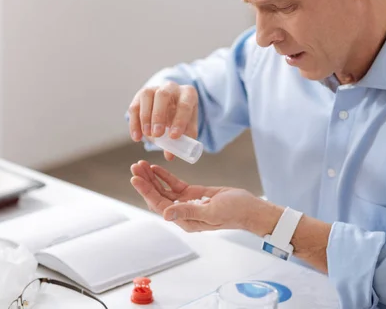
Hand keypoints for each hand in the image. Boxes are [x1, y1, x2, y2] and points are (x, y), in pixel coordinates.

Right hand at [128, 81, 197, 160]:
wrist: (172, 106)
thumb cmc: (182, 118)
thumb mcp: (188, 127)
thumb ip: (182, 140)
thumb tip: (169, 155)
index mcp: (188, 93)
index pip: (185, 104)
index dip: (179, 120)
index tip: (174, 137)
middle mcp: (171, 87)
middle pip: (163, 95)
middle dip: (159, 115)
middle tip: (157, 134)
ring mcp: (154, 88)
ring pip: (147, 96)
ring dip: (145, 117)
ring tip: (147, 135)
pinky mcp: (140, 95)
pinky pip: (134, 106)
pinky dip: (134, 123)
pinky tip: (137, 137)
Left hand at [129, 161, 277, 233]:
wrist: (250, 209)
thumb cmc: (234, 213)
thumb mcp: (211, 212)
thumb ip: (188, 212)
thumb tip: (165, 214)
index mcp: (184, 220)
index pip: (159, 204)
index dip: (146, 191)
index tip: (135, 178)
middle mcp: (182, 212)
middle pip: (158, 196)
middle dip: (145, 181)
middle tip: (135, 167)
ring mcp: (187, 202)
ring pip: (164, 189)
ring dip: (152, 177)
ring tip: (141, 164)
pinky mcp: (193, 193)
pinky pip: (175, 184)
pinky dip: (165, 176)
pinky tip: (155, 167)